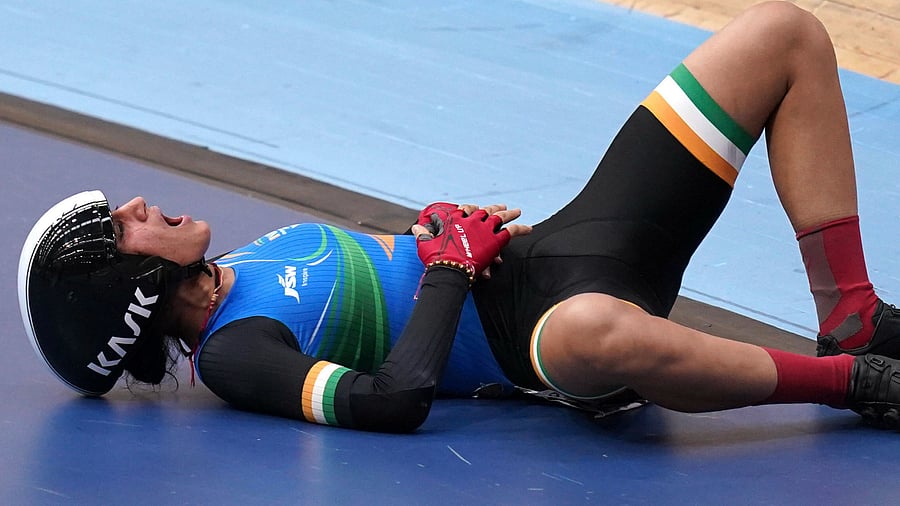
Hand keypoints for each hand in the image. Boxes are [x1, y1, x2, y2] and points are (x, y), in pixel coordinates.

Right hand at [412, 203, 530, 282]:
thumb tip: (415, 228)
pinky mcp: (494, 240)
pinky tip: (529, 228)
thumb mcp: (425, 244)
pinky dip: (521, 229)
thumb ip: (423, 235)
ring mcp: (484, 229)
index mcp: (455, 220)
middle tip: (502, 206)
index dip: (471, 209)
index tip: (474, 209)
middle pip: (486, 210)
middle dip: (494, 208)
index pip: (465, 209)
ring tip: (517, 211)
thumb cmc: (435, 259)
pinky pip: (511, 231)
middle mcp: (471, 221)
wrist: (448, 270)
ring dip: (509, 213)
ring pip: (500, 217)